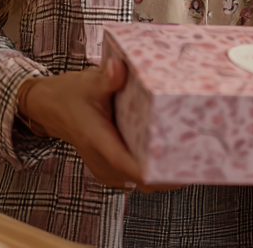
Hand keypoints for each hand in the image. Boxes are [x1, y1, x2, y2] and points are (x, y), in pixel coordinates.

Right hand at [20, 61, 179, 192]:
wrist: (51, 108)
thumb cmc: (71, 95)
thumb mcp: (89, 82)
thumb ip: (107, 77)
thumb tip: (119, 69)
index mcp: (98, 141)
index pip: (130, 166)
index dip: (157, 170)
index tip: (181, 166)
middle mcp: (103, 162)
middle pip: (144, 180)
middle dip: (171, 172)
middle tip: (200, 155)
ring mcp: (108, 170)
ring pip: (143, 183)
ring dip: (166, 173)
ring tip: (194, 155)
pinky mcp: (112, 169)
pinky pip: (138, 178)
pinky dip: (156, 171)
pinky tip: (173, 154)